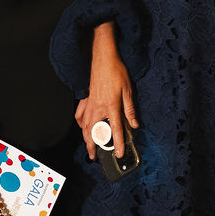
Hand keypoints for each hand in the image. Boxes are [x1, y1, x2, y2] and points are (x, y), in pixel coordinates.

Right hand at [77, 45, 138, 160]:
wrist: (102, 59)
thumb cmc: (116, 73)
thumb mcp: (128, 91)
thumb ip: (130, 110)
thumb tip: (135, 124)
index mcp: (111, 106)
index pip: (116, 129)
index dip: (118, 143)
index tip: (119, 154)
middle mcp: (98, 108)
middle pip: (93, 132)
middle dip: (92, 146)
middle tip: (93, 156)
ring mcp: (89, 104)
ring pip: (84, 126)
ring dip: (85, 138)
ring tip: (88, 146)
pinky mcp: (85, 99)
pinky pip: (79, 115)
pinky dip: (80, 123)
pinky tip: (82, 126)